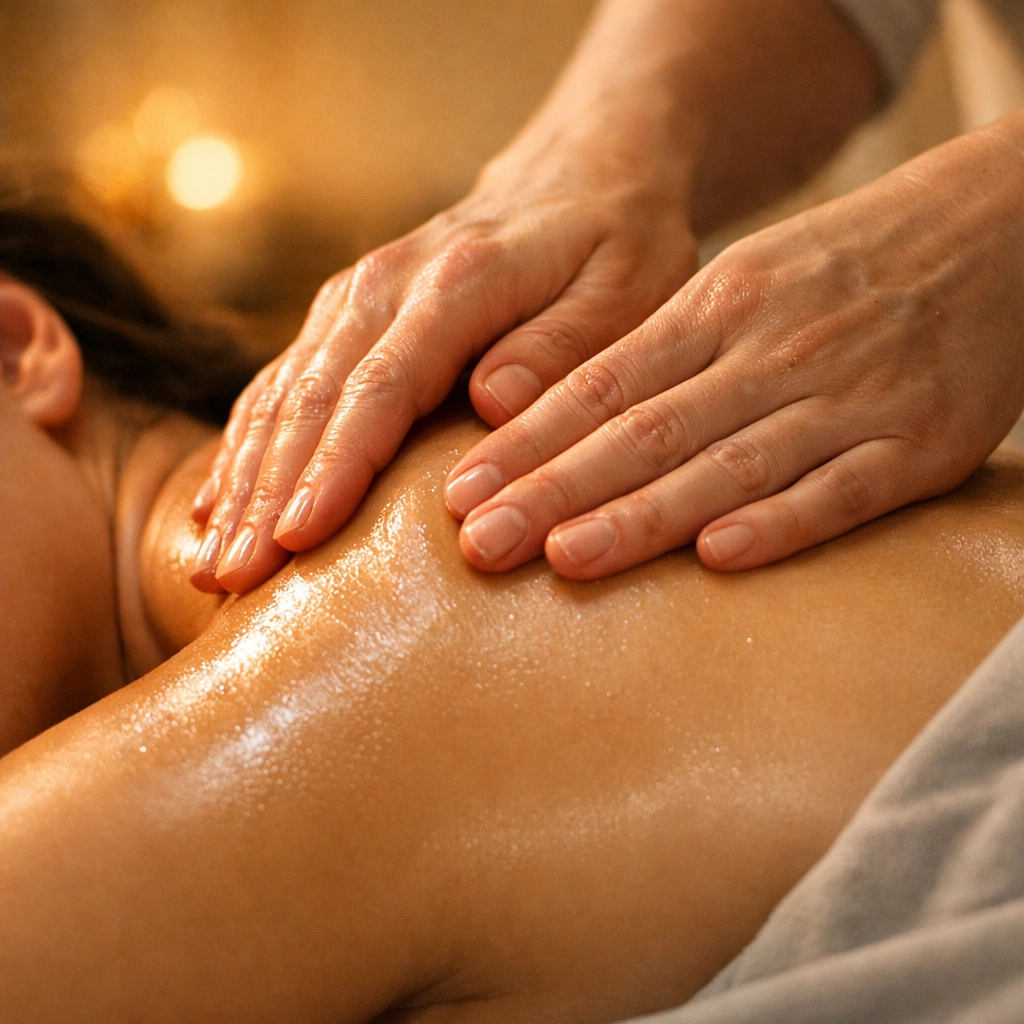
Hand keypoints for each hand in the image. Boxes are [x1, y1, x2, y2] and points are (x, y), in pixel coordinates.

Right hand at [189, 152, 696, 593]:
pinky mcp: (346, 315)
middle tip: (232, 577)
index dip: (335, 466)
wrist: (579, 171)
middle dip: (268, 492)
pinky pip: (282, 383)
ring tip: (214, 562)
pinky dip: (247, 446)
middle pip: (313, 397)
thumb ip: (561, 346)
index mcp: (458, 282)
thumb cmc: (616, 242)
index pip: (382, 386)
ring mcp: (357, 296)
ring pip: (283, 393)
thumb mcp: (625, 288)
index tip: (298, 537)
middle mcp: (388, 283)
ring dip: (243, 479)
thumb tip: (491, 402)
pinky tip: (221, 503)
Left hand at [444, 116, 1023, 578]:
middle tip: (480, 544)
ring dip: (645, 515)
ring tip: (566, 557)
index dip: (528, 445)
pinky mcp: (920, 445)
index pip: (601, 387)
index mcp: (718, 310)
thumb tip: (551, 420)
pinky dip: (783, 522)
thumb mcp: (738, 287)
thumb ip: (656, 357)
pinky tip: (722, 558)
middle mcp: (771, 353)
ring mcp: (847, 398)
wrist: (992, 228)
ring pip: (729, 464)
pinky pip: (844, 490)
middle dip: (555, 490)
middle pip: (645, 432)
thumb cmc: (835, 273)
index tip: (461, 494)